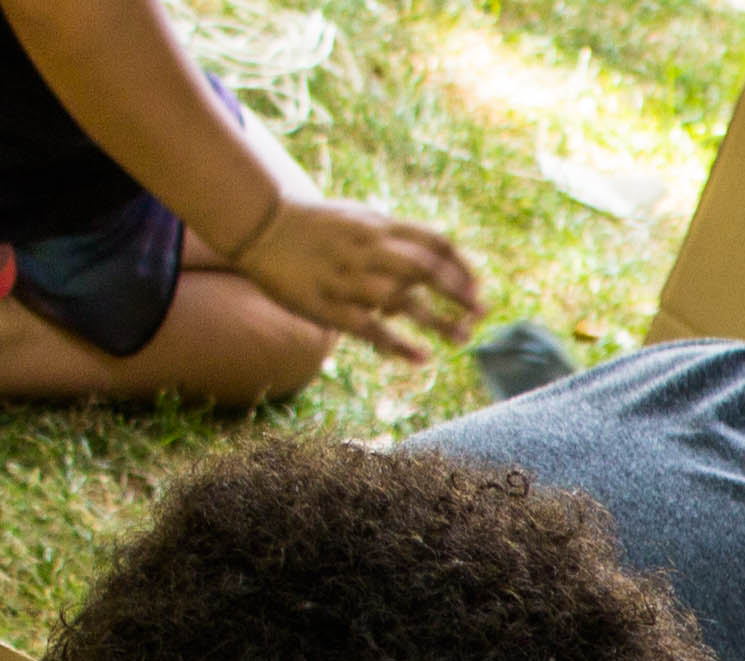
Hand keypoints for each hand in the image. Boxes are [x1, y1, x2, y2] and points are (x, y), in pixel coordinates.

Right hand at [228, 197, 479, 361]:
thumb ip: (394, 240)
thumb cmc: (317, 227)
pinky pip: (369, 328)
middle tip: (483, 314)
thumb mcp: (359, 219)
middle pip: (425, 269)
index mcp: (379, 226)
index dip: (461, 266)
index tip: (478, 287)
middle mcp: (367, 250)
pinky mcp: (327, 305)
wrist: (261, 225)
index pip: (434, 242)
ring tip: (462, 339)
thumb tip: (430, 267)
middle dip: (459, 292)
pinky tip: (421, 358)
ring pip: (402, 301)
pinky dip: (398, 344)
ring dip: (437, 321)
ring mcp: (347, 278)